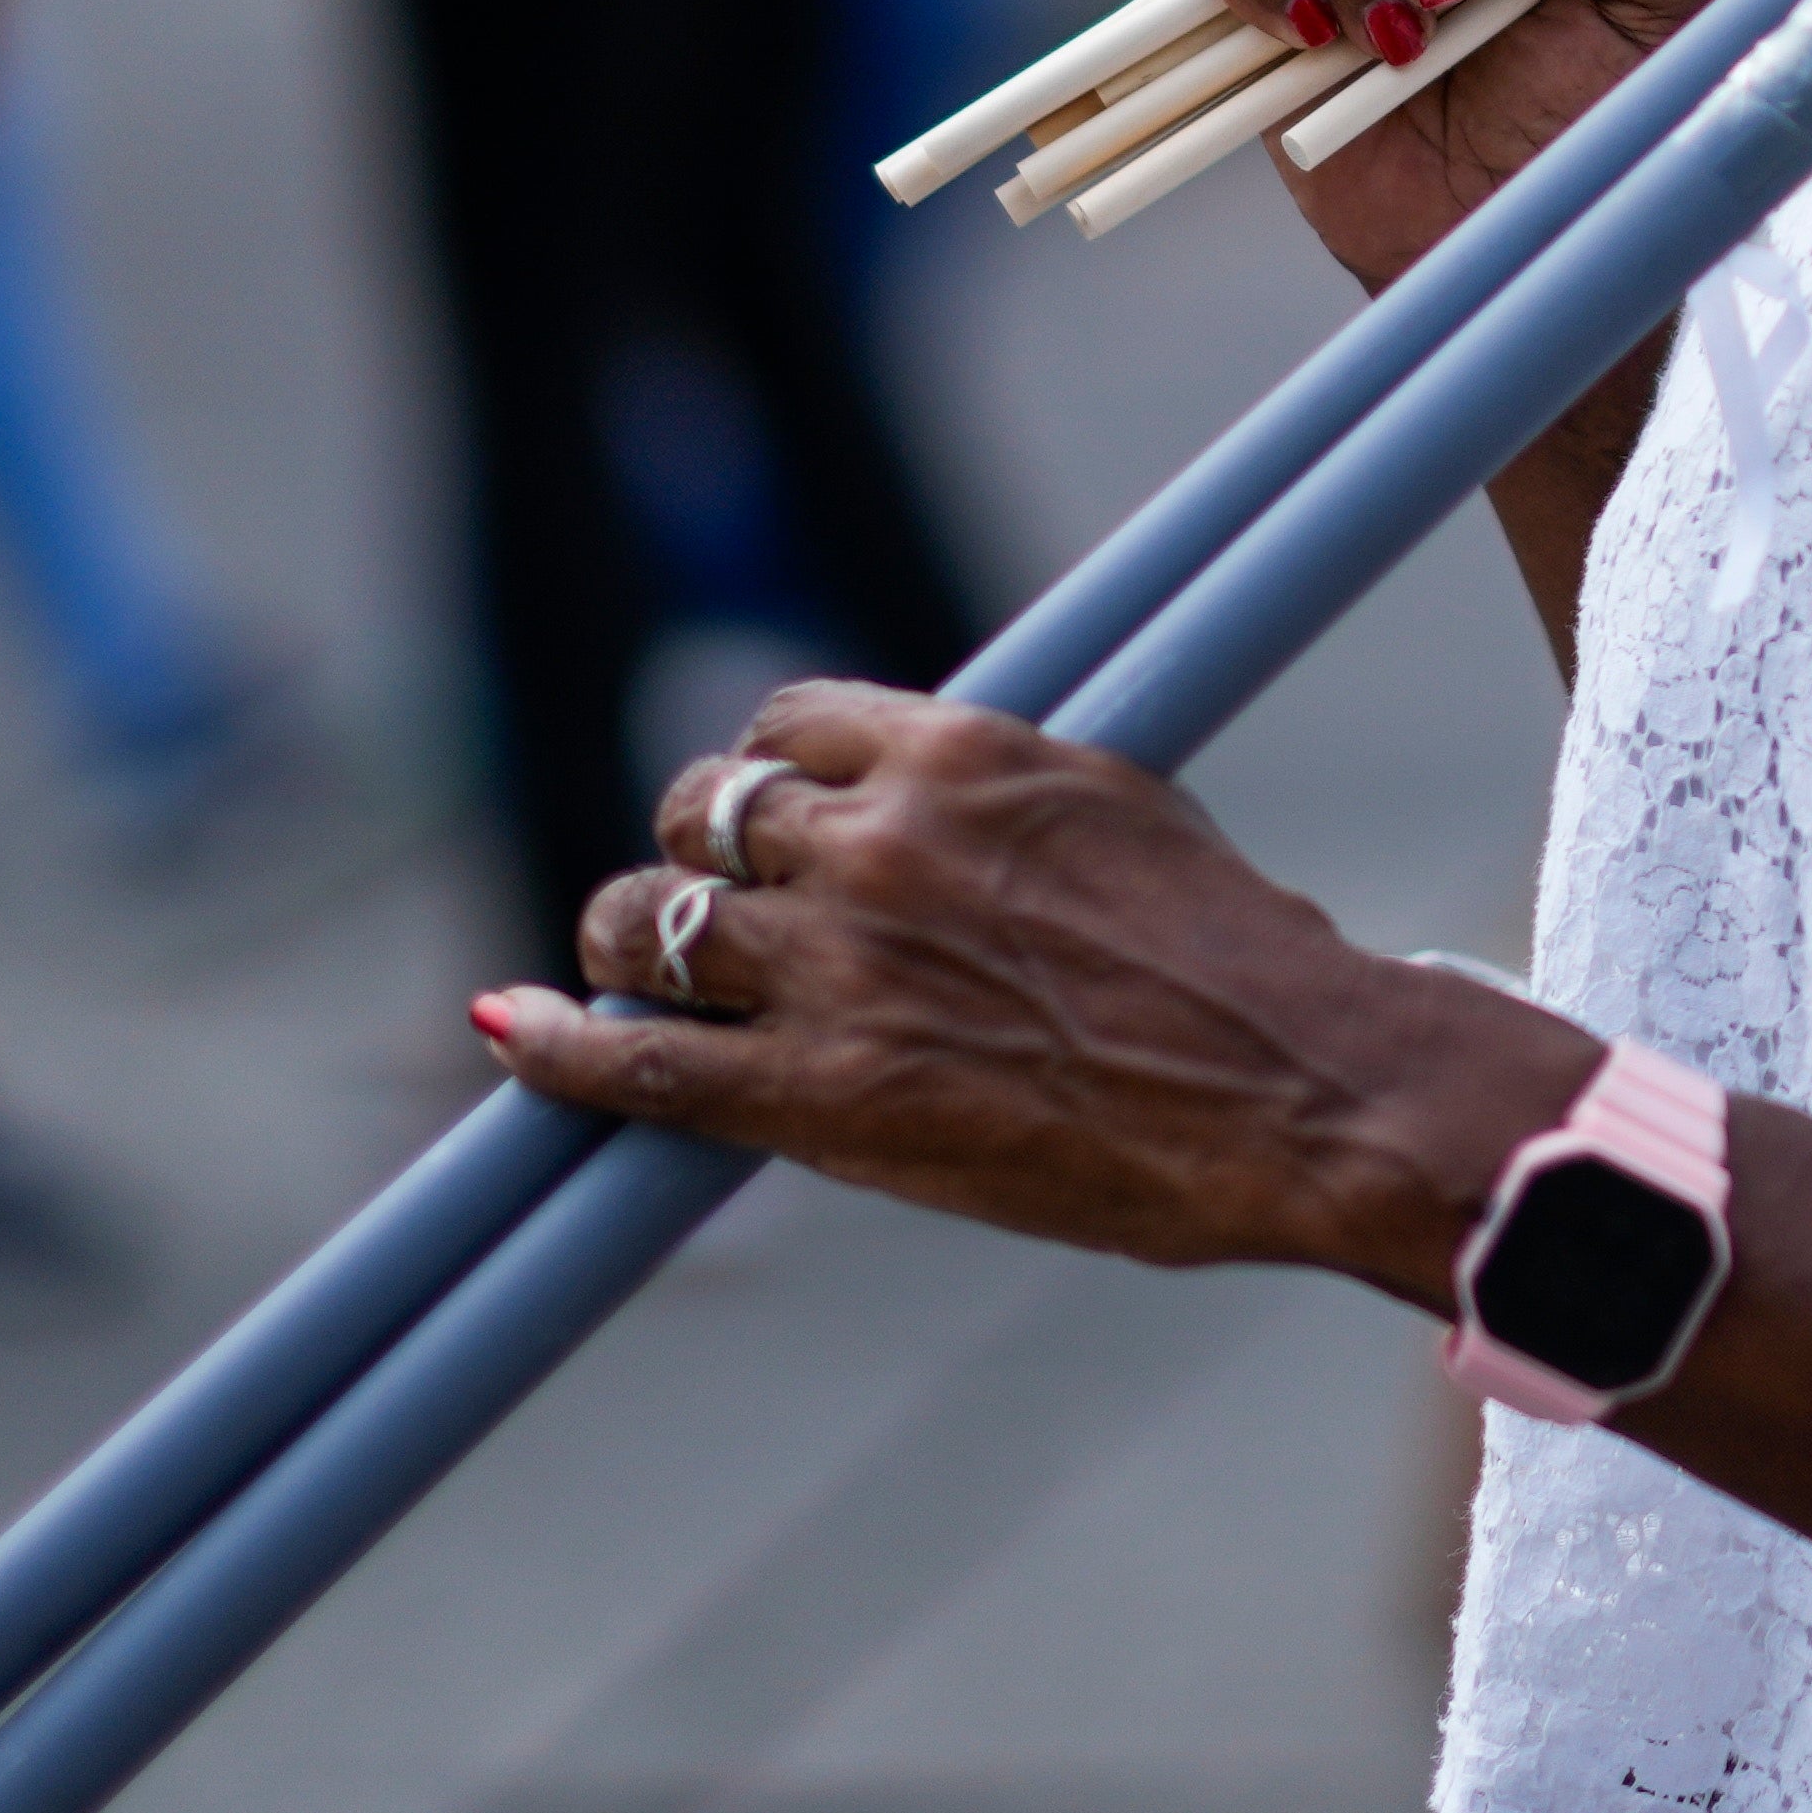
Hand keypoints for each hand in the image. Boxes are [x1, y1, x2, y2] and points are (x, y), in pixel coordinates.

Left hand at [473, 685, 1572, 1298]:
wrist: (1296, 1085)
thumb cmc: (1241, 963)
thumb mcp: (1121, 814)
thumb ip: (1000, 807)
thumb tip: (939, 814)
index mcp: (965, 751)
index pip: (787, 723)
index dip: (758, 773)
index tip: (762, 816)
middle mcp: (880, 838)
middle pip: (702, 813)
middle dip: (694, 856)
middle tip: (707, 908)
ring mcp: (839, 965)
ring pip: (649, 919)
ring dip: (628, 941)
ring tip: (631, 971)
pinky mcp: (821, 1089)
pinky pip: (637, 1055)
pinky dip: (559, 1046)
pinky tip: (515, 1032)